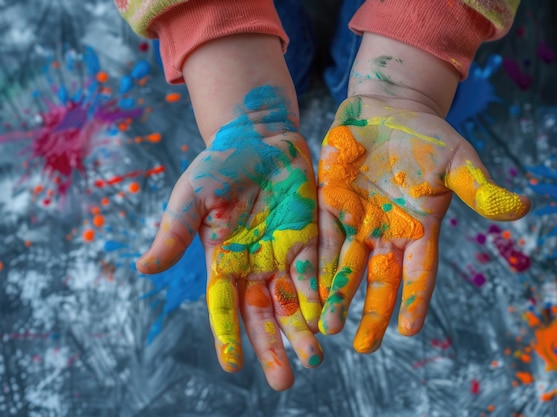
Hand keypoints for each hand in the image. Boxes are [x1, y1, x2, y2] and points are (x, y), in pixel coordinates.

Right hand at [136, 86, 321, 390]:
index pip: (224, 307)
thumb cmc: (219, 165)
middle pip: (265, 315)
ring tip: (314, 358)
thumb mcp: (192, 196)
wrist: (258, 139)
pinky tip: (331, 318)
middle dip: (274, 346)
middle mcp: (255, 267)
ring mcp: (284, 255)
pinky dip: (324, 293)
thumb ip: (174, 231)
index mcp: (223, 262)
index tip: (232, 365)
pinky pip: (319, 270)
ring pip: (296, 302)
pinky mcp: (311, 238)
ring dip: (304, 330)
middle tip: (285, 381)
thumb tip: (143, 269)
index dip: (227, 334)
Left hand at [317, 95, 530, 352]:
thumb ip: (479, 188)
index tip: (409, 330)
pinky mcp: (328, 204)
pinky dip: (314, 263)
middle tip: (361, 347)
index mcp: (419, 228)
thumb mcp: (457, 160)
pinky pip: (320, 238)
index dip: (414, 299)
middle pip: (378, 281)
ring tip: (325, 328)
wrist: (387, 108)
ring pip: (345, 267)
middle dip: (370, 313)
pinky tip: (305, 288)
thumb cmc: (427, 135)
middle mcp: (385, 233)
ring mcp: (355, 221)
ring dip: (336, 296)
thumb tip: (521, 209)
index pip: (418, 272)